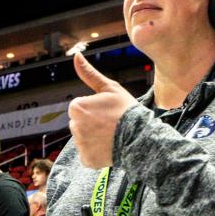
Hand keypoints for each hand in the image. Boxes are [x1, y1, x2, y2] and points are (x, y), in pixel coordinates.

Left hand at [68, 54, 137, 168]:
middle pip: (80, 124)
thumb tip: (76, 55)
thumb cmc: (126, 110)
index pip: (80, 108)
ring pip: (84, 139)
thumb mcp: (109, 87)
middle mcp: (74, 126)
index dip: (94, 109)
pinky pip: (88, 155)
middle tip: (111, 124)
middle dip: (92, 124)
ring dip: (94, 138)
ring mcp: (80, 145)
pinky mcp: (87, 160)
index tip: (108, 111)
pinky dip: (97, 153)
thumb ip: (89, 73)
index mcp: (77, 107)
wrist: (141, 137)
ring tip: (112, 136)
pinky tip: (109, 148)